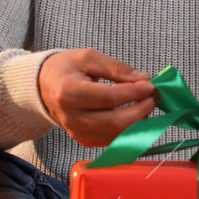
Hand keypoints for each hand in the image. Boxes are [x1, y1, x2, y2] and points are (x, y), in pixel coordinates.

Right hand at [37, 48, 158, 148]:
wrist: (44, 87)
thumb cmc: (67, 68)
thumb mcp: (89, 58)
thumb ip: (117, 68)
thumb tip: (144, 79)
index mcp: (69, 93)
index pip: (109, 98)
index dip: (134, 93)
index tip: (150, 84)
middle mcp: (71, 118)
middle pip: (115, 123)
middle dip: (142, 110)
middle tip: (154, 95)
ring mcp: (77, 133)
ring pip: (117, 136)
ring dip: (139, 121)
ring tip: (147, 103)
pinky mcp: (84, 141)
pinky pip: (113, 140)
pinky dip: (130, 130)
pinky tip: (136, 113)